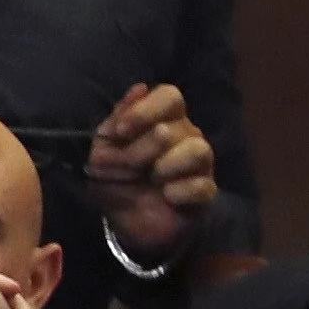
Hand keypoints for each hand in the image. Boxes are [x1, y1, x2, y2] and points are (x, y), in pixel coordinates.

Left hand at [85, 83, 217, 260]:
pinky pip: (203, 185)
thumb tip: (139, 88)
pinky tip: (167, 197)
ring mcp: (200, 164)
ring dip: (167, 166)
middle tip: (129, 167)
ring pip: (198, 151)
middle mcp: (186, 135)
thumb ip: (118, 119)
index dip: (145, 110)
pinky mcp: (205, 192)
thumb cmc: (115, 178)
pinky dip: (180, 191)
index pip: (170, 96)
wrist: (126, 221)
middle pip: (173, 128)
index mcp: (162, 119)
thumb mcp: (103, 149)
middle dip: (142, 150)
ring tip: (153, 179)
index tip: (121, 132)